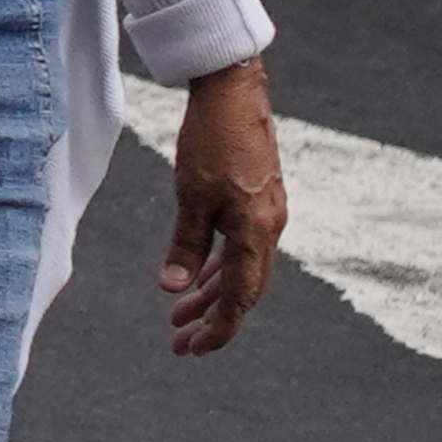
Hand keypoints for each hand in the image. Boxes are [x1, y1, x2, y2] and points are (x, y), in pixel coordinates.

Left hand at [160, 60, 284, 354]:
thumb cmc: (211, 140)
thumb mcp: (191, 194)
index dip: (218, 329)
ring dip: (211, 295)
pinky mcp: (257, 202)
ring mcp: (266, 216)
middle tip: (180, 344)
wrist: (234, 92)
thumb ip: (186, 244)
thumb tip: (172, 289)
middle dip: (212, 319)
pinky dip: (218, 267)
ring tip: (178, 318)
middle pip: (243, 291)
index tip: (194, 350)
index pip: (240, 299)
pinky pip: (240, 249)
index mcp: (257, 233)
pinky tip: (197, 279)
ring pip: (240, 270)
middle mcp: (269, 230)